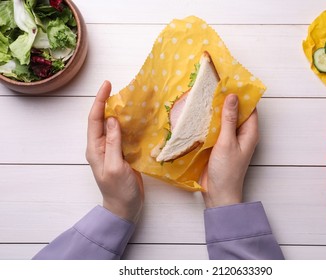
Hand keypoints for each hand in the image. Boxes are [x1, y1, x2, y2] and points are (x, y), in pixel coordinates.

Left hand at [86, 81, 143, 222]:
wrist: (125, 207)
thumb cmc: (118, 190)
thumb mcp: (114, 166)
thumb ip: (113, 142)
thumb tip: (112, 119)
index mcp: (95, 148)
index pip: (95, 119)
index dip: (100, 101)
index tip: (107, 85)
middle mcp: (102, 146)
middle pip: (103, 119)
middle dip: (110, 102)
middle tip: (122, 88)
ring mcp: (113, 149)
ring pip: (115, 125)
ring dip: (121, 112)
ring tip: (132, 99)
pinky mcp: (123, 153)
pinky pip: (125, 134)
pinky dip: (131, 124)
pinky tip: (139, 118)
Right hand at [201, 94, 258, 207]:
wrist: (218, 194)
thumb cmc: (227, 171)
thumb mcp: (227, 142)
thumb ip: (229, 119)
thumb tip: (233, 96)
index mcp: (250, 132)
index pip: (250, 107)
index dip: (242, 94)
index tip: (230, 80)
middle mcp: (242, 134)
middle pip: (236, 112)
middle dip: (226, 99)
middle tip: (213, 84)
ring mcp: (230, 139)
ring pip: (225, 119)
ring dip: (216, 110)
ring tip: (204, 94)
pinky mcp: (219, 145)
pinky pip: (216, 128)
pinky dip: (210, 121)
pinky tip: (199, 113)